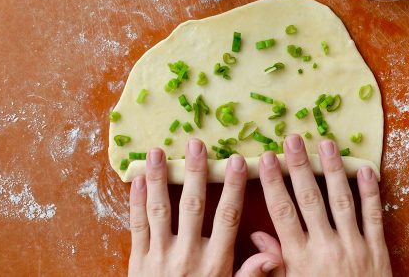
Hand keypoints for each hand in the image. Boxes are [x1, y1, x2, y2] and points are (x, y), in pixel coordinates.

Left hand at [128, 139, 281, 276]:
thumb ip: (249, 274)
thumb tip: (272, 254)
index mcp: (214, 262)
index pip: (227, 217)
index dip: (233, 188)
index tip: (237, 162)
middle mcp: (187, 254)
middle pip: (193, 206)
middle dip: (195, 173)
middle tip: (196, 144)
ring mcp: (159, 255)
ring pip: (160, 210)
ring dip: (160, 179)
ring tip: (158, 151)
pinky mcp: (138, 260)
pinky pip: (137, 226)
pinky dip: (136, 201)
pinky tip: (138, 178)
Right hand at [254, 134, 391, 275]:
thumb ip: (272, 265)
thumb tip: (255, 237)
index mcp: (300, 257)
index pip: (282, 212)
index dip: (274, 183)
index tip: (267, 159)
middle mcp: (325, 247)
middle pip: (310, 199)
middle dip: (300, 166)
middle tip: (293, 139)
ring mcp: (353, 246)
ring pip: (342, 201)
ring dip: (333, 170)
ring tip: (327, 144)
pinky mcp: (377, 250)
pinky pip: (374, 216)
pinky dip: (371, 192)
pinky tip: (365, 169)